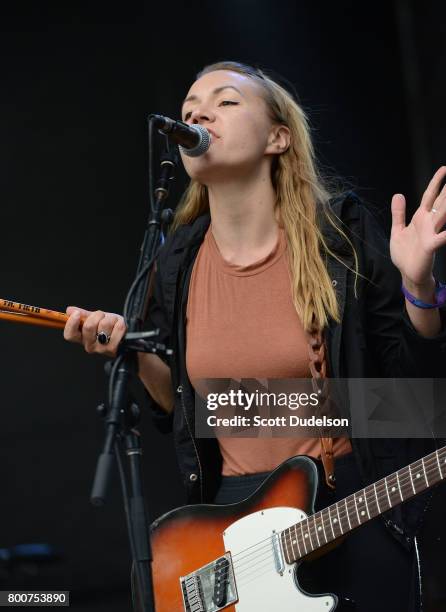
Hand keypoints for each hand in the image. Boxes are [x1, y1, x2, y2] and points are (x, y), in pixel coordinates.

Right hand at [64, 306, 126, 357]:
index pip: (70, 335)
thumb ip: (83, 315)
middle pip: (88, 326)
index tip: (77, 314)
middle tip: (103, 316)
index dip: (71, 324)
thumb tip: (69, 310)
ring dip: (111, 319)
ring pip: (104, 325)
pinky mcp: (114, 349)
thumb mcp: (96, 319)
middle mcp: (90, 346)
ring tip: (113, 323)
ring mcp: (101, 349)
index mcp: (82, 338)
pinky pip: (117, 328)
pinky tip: (119, 327)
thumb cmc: (109, 328)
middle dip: (97, 315)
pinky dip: (120, 323)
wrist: (124, 336)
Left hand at [390, 166, 445, 291]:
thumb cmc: (405, 253)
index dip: (436, 182)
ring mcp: (432, 233)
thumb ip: (398, 213)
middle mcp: (429, 223)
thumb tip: (398, 194)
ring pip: (444, 215)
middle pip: (441, 202)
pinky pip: (442, 237)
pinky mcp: (431, 245)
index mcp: (421, 218)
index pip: (430, 196)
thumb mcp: (397, 230)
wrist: (407, 273)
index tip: (444, 168)